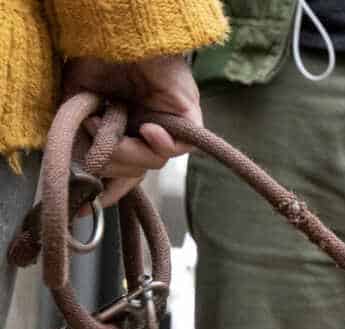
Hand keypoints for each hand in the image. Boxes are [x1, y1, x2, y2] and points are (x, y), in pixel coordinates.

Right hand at [62, 54, 200, 206]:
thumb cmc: (96, 58)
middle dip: (112, 160)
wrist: (117, 31)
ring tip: (107, 118)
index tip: (96, 202)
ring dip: (126, 147)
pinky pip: (179, 147)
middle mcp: (146, 134)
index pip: (123, 172)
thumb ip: (81, 135)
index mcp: (122, 132)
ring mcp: (168, 128)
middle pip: (134, 172)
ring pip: (153, 163)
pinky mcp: (188, 119)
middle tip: (95, 134)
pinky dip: (160, 143)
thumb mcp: (76, 101)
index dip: (112, 189)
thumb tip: (92, 167)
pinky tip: (147, 128)